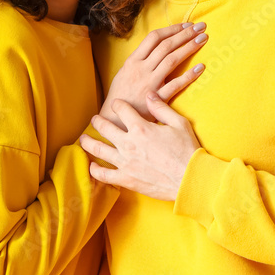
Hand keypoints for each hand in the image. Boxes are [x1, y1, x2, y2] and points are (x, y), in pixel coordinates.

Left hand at [81, 93, 201, 200]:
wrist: (191, 178)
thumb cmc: (187, 150)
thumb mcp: (179, 123)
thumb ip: (161, 107)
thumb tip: (149, 94)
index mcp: (140, 127)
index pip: (122, 109)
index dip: (118, 105)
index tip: (117, 105)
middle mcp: (128, 143)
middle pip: (104, 127)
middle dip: (98, 121)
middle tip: (94, 119)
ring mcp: (125, 162)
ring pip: (98, 149)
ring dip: (88, 142)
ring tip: (83, 139)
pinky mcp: (126, 179)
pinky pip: (103, 175)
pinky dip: (95, 170)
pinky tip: (92, 166)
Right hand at [101, 23, 207, 127]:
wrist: (114, 120)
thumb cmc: (121, 96)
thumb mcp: (124, 73)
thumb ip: (140, 60)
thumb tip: (157, 47)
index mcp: (133, 61)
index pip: (154, 38)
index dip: (171, 29)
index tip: (185, 25)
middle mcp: (141, 69)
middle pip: (166, 46)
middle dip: (185, 34)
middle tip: (200, 26)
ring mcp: (150, 83)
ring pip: (172, 60)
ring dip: (189, 47)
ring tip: (203, 39)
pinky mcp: (157, 99)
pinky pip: (176, 85)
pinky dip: (189, 75)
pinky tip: (201, 67)